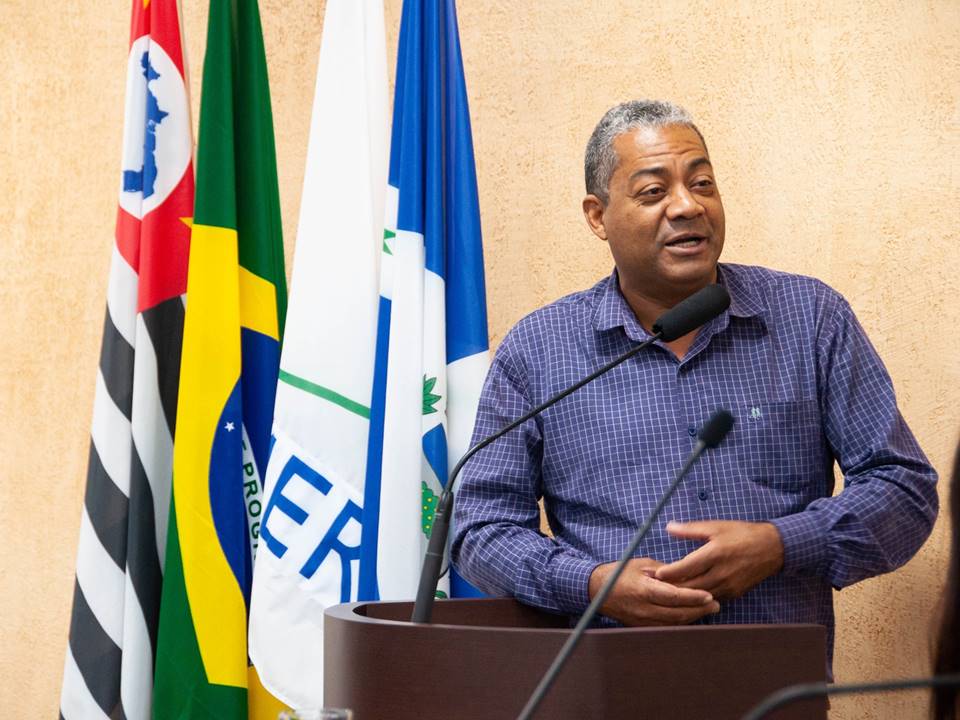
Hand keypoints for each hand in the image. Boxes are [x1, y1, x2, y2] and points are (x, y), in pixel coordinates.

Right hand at [588, 557, 719, 625]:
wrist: (598, 591)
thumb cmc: (620, 573)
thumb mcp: (642, 564)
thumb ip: (664, 571)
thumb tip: (685, 575)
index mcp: (644, 590)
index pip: (674, 596)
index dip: (693, 597)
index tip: (710, 596)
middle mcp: (645, 608)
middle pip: (678, 614)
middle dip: (699, 610)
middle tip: (716, 605)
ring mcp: (643, 620)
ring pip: (674, 623)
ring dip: (693, 617)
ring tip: (708, 610)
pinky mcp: (642, 627)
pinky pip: (666, 627)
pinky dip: (681, 622)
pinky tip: (691, 616)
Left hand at [655, 520, 784, 599]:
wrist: (771, 548)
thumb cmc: (741, 534)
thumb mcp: (716, 526)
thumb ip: (691, 530)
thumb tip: (668, 527)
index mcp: (715, 554)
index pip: (685, 567)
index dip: (668, 572)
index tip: (652, 573)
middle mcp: (721, 573)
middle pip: (689, 585)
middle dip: (669, 586)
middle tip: (651, 585)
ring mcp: (728, 586)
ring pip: (699, 595)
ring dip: (682, 595)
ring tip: (664, 592)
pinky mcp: (734, 594)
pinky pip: (710, 599)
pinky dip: (696, 598)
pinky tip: (685, 597)